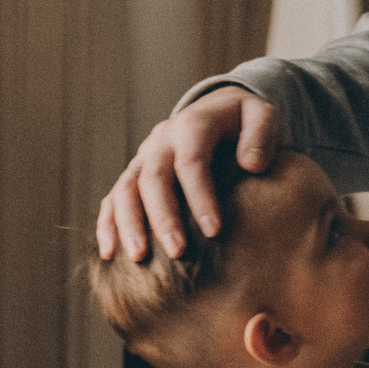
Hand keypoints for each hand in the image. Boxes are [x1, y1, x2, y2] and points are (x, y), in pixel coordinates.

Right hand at [96, 86, 279, 260]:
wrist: (218, 110)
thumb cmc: (243, 121)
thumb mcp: (261, 115)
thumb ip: (261, 134)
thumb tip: (251, 164)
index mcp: (193, 125)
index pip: (191, 161)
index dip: (200, 196)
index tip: (214, 231)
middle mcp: (162, 140)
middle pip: (153, 177)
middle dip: (162, 216)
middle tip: (177, 251)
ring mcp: (144, 157)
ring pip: (125, 188)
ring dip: (128, 223)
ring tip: (138, 257)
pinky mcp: (134, 174)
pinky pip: (112, 198)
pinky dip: (107, 224)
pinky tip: (110, 254)